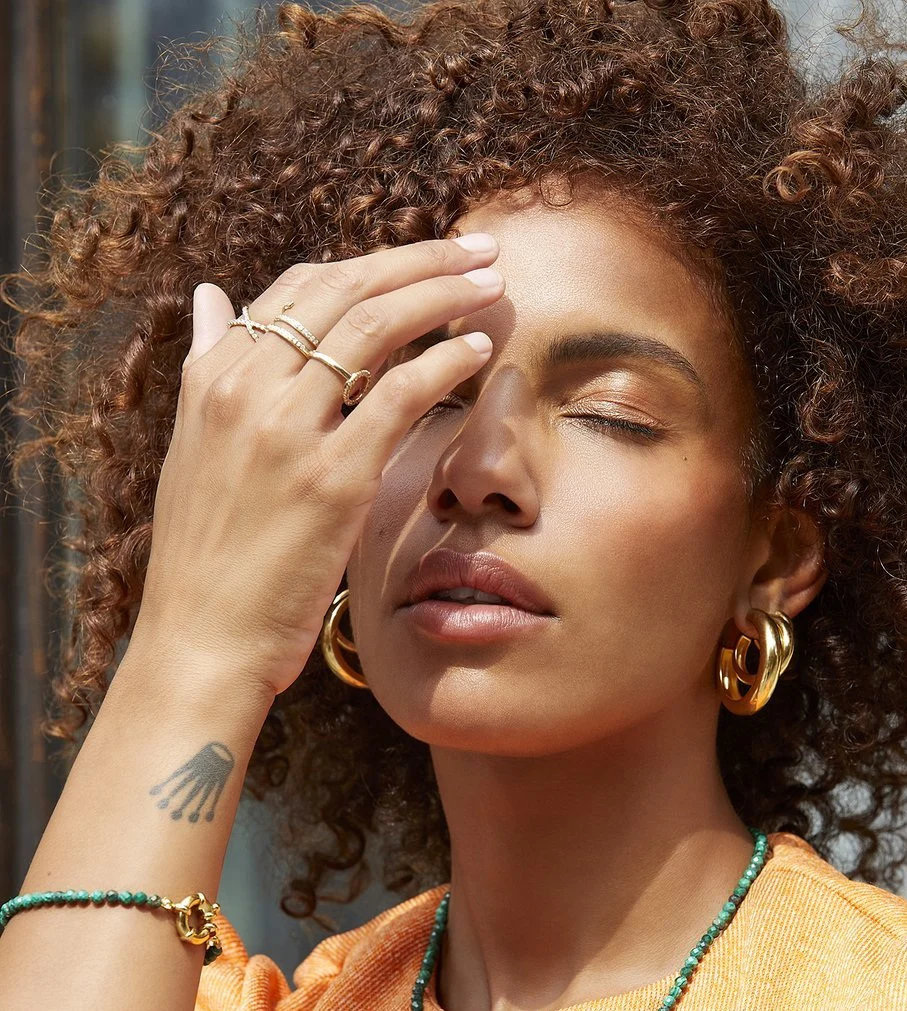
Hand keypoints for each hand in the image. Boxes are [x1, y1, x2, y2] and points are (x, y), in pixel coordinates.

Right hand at [129, 233, 501, 702]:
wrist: (201, 640)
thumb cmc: (207, 560)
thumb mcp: (192, 450)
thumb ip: (207, 368)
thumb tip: (210, 295)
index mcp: (211, 379)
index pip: (298, 289)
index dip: (367, 264)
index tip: (420, 260)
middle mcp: (245, 390)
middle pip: (343, 291)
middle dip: (420, 260)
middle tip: (477, 249)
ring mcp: (287, 432)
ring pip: (374, 327)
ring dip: (443, 293)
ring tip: (490, 283)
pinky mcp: (332, 479)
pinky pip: (399, 394)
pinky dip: (444, 361)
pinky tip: (478, 350)